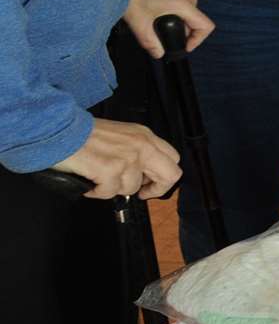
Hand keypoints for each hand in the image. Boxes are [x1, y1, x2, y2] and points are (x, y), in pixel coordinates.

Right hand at [50, 119, 179, 200]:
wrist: (60, 130)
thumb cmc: (84, 135)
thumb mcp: (121, 136)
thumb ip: (137, 151)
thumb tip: (142, 176)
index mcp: (145, 136)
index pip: (173, 159)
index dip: (163, 177)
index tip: (149, 184)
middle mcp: (142, 145)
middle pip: (170, 175)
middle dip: (155, 189)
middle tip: (140, 193)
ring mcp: (128, 158)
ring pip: (132, 188)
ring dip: (113, 188)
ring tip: (99, 178)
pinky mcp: (111, 170)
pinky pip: (110, 193)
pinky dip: (97, 192)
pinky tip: (90, 182)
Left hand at [122, 0, 213, 56]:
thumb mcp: (141, 25)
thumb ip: (151, 43)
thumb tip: (158, 54)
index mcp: (185, 5)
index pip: (206, 26)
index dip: (197, 41)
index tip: (183, 47)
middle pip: (197, 24)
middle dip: (184, 36)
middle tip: (165, 41)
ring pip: (189, 18)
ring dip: (178, 28)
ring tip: (158, 31)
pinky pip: (183, 12)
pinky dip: (175, 21)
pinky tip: (157, 22)